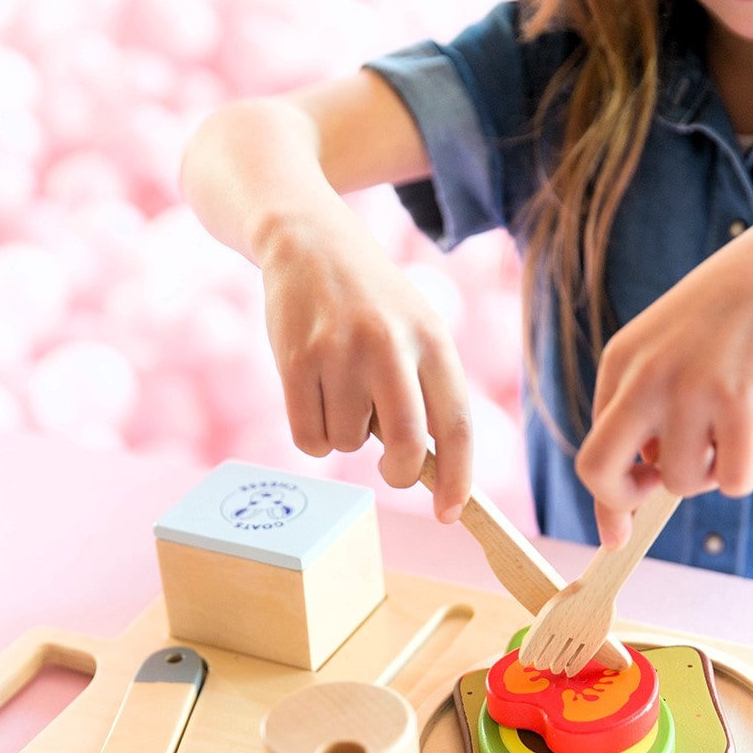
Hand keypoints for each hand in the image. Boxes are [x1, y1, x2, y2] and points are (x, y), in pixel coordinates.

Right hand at [261, 205, 471, 522]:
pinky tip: (313, 394)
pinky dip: (312, 433)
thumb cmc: (371, 300)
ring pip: (347, 445)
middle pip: (405, 447)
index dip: (457, 478)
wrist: (307, 240)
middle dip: (398, 473)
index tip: (450, 512)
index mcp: (433, 340)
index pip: (455, 425)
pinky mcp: (294, 361)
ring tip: (340, 387)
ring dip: (344, 434)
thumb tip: (431, 471)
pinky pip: (308, 438)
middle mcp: (390, 346)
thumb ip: (428, 391)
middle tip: (391, 468)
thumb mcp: (416, 328)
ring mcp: (339, 353)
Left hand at [576, 204, 752, 547]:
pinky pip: (733, 481)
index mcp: (619, 364)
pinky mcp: (742, 402)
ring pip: (679, 481)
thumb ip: (642, 414)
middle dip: (623, 500)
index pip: (592, 451)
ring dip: (705, 473)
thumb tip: (633, 496)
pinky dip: (742, 475)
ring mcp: (691, 390)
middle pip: (600, 472)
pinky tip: (751, 435)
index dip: (607, 497)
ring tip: (725, 430)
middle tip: (658, 488)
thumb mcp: (665, 352)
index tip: (618, 530)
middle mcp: (644, 378)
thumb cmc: (728, 320)